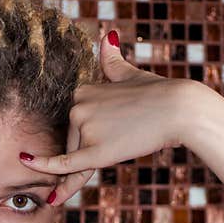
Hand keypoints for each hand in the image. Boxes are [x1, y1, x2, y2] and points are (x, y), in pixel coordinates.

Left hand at [19, 30, 198, 206]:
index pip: (78, 123)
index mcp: (82, 91)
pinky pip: (66, 166)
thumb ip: (113, 63)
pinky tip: (42, 185)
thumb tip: (106, 37)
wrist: (181, 109)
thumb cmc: (161, 94)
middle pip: (75, 140)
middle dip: (94, 148)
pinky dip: (48, 172)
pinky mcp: (95, 152)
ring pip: (77, 157)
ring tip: (114, 160)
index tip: (107, 136)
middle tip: (126, 138)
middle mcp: (78, 107)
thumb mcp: (131, 75)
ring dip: (86, 166)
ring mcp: (85, 128)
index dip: (91, 134)